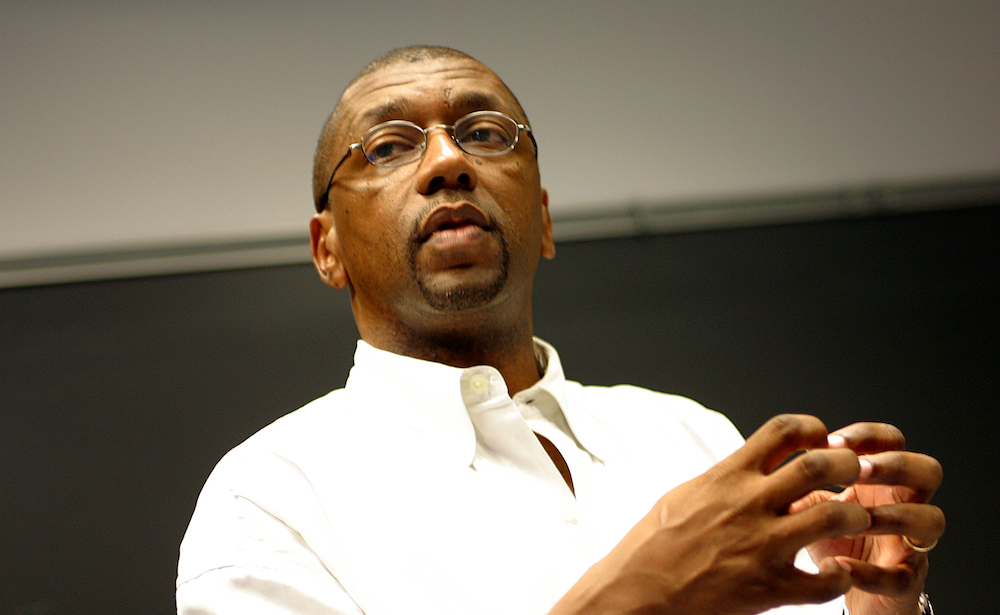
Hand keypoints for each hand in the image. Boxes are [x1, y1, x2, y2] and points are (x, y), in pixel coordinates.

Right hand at [551, 415, 876, 614]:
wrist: (636, 592)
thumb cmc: (654, 544)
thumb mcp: (686, 493)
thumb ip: (726, 477)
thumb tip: (753, 464)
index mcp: (728, 476)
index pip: (783, 430)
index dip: (813, 428)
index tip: (822, 440)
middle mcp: (749, 505)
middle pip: (820, 466)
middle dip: (848, 466)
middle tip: (853, 474)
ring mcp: (762, 546)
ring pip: (835, 517)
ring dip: (854, 516)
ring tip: (852, 521)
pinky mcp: (769, 588)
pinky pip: (825, 582)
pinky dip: (838, 577)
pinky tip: (832, 573)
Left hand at [789, 423, 943, 614]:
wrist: (833, 590)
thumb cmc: (829, 539)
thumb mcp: (812, 506)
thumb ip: (800, 483)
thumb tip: (773, 466)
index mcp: (879, 481)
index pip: (892, 441)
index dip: (869, 436)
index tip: (833, 442)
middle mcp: (903, 505)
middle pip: (927, 471)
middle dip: (895, 465)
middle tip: (858, 470)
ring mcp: (909, 544)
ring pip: (930, 519)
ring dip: (894, 515)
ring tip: (856, 519)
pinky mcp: (905, 582)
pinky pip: (901, 576)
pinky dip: (871, 571)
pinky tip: (840, 564)